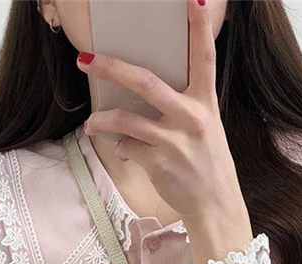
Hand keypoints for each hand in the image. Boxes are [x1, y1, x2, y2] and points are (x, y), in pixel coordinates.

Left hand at [76, 0, 250, 243]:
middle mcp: (192, 118)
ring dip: (102, 121)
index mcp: (206, 103)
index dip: (199, 28)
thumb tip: (139, 94)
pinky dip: (123, 149)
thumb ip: (182, 108)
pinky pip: (128, 148)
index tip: (193, 0)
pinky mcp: (159, 162)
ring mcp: (174, 141)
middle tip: (85, 59)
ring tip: (92, 124)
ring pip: (126, 120)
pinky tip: (127, 153)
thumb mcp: (205, 129)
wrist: (215, 206)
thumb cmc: (207, 165)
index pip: (204, 58)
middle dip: (110, 68)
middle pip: (144, 82)